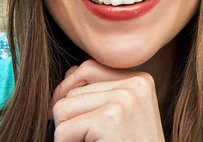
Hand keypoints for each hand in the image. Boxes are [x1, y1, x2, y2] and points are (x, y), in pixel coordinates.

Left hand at [50, 59, 164, 141]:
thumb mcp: (124, 114)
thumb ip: (101, 91)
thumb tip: (70, 72)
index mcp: (140, 79)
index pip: (88, 69)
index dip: (71, 92)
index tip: (74, 117)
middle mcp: (135, 83)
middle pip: (72, 89)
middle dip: (70, 118)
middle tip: (89, 139)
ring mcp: (125, 99)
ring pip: (62, 108)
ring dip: (67, 133)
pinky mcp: (111, 119)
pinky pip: (63, 130)